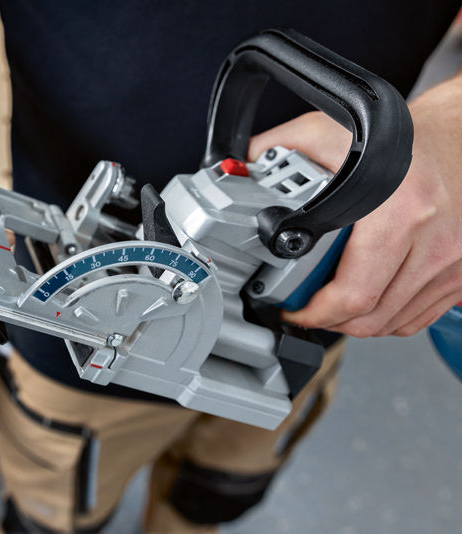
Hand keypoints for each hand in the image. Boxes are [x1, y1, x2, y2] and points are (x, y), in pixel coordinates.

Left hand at [248, 78, 461, 336]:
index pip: (353, 292)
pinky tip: (366, 303)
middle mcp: (433, 242)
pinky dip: (386, 319)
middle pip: (370, 315)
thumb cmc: (404, 137)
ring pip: (392, 323)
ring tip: (329, 307)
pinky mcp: (461, 274)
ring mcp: (452, 262)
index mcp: (400, 211)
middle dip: (327, 321)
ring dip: (354, 323)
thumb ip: (279, 149)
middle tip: (304, 311)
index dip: (314, 310)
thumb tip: (239, 171)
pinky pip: (416, 317)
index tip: (291, 306)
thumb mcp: (332, 131)